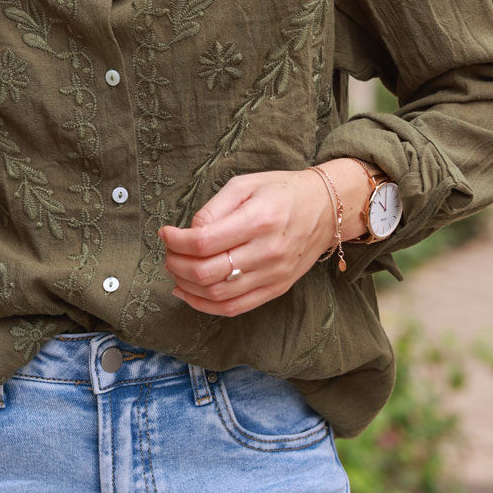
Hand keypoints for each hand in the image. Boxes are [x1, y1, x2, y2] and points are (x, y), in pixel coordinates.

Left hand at [158, 169, 338, 316]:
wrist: (326, 208)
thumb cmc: (282, 191)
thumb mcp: (245, 185)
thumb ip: (214, 208)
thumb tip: (188, 233)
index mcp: (258, 219)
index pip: (204, 241)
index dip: (176, 241)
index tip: (166, 233)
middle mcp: (268, 251)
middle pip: (208, 271)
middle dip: (177, 264)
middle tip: (168, 253)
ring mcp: (274, 274)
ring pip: (218, 294)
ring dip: (188, 286)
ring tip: (176, 271)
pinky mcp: (277, 289)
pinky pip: (236, 307)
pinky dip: (206, 305)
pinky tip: (189, 293)